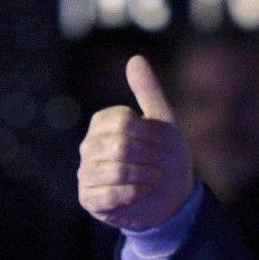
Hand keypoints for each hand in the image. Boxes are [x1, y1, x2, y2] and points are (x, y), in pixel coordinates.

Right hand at [78, 56, 194, 231]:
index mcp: (103, 124)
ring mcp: (85, 174)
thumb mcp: (164, 122)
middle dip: (149, 157)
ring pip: (116, 170)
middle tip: (156, 164)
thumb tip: (135, 59)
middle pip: (120, 146)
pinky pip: (110, 194)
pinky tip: (140, 193)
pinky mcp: (88, 199)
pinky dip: (135, 194)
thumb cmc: (166, 158)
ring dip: (145, 177)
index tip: (158, 143)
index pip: (123, 121)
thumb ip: (148, 91)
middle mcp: (88, 147)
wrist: (173, 198)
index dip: (149, 134)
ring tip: (151, 179)